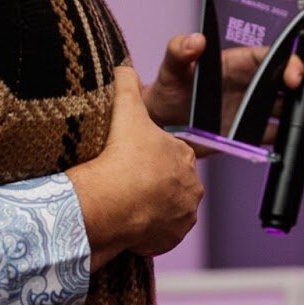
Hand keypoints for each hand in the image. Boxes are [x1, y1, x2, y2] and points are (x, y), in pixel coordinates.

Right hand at [68, 65, 201, 269]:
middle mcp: (191, 186)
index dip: (148, 153)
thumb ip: (128, 84)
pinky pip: (159, 233)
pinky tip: (127, 220)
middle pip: (170, 181)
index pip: (169, 152)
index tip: (129, 157)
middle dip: (151, 181)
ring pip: (166, 208)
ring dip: (149, 206)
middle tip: (125, 179)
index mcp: (183, 154)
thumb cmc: (122, 156)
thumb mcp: (126, 110)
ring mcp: (182, 214)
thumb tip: (124, 67)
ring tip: (124, 200)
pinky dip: (146, 229)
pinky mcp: (171, 238)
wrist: (113, 202)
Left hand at [145, 33, 303, 146]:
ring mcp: (251, 108)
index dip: (288, 64)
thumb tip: (194, 40)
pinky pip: (276, 132)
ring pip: (288, 107)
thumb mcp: (170, 70)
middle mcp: (249, 84)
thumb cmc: (165, 90)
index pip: (270, 58)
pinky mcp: (249, 131)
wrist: (158, 125)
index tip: (296, 77)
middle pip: (288, 83)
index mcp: (236, 63)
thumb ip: (180, 52)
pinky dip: (293, 135)